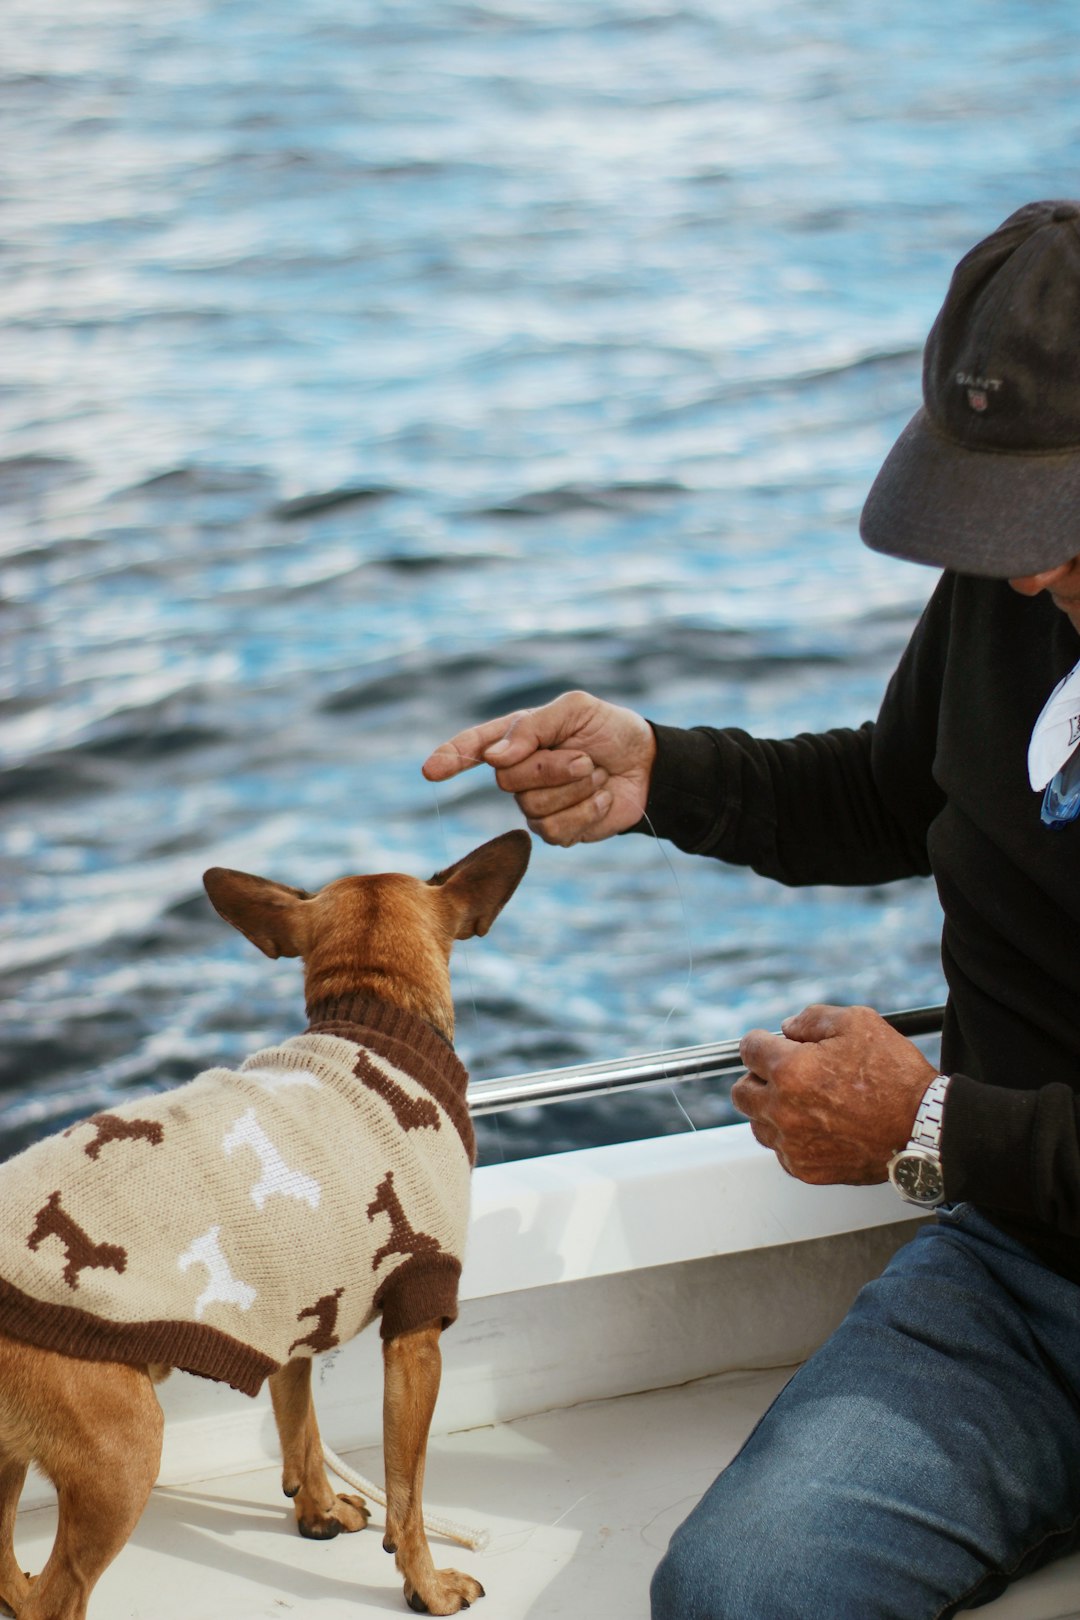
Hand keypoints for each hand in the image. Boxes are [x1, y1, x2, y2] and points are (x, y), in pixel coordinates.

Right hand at [422, 690, 656, 844]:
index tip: (431, 770)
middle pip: (507, 780)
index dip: (451, 757)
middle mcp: (518, 772)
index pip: (474, 747)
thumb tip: (494, 757)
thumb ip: (533, 727)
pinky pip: (556, 830)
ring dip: (575, 789)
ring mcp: (535, 804)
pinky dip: (587, 812)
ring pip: (533, 807)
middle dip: (552, 768)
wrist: (648, 766)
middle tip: (586, 758)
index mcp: (517, 737)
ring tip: (596, 775)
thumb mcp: (576, 710)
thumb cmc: (610, 730)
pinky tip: (601, 799)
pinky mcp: (557, 830)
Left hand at [731, 1004, 937, 1185]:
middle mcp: (783, 1110)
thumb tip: (788, 1028)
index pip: (748, 1049)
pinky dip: (791, 1138)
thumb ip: (812, 1018)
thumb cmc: (896, 1077)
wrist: (924, 1129)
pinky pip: (781, 1151)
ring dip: (771, 1109)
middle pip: (742, 1091)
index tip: (772, 1045)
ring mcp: (792, 1144)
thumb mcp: (858, 1022)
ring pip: (758, 1124)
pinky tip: (817, 1126)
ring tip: (805, 1101)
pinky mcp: (805, 1169)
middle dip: (758, 1077)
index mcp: (790, 1070)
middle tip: (784, 1074)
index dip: (762, 1042)